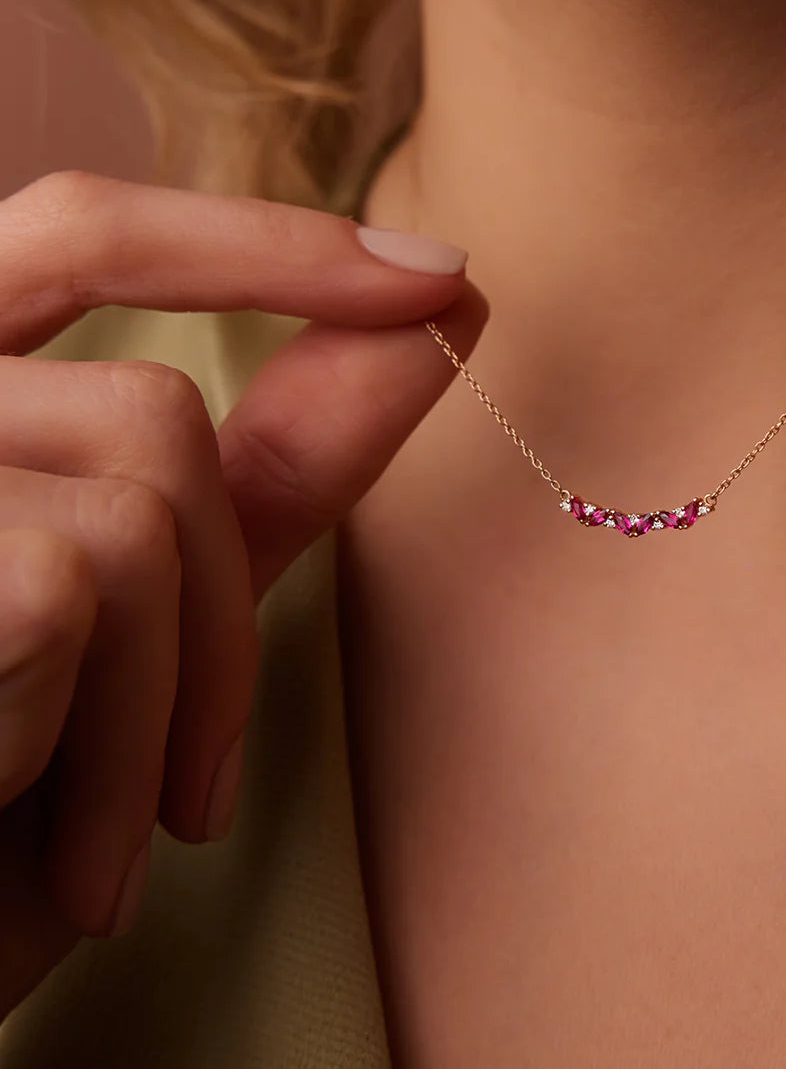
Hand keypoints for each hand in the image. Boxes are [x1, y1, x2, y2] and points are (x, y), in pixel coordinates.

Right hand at [0, 171, 482, 1011]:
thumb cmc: (2, 806)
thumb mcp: (152, 618)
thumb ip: (275, 459)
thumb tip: (437, 312)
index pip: (82, 239)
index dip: (261, 245)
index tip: (438, 280)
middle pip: (149, 410)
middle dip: (229, 584)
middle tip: (210, 782)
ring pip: (141, 504)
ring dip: (183, 696)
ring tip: (137, 830)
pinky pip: (83, 587)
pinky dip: (122, 736)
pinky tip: (75, 851)